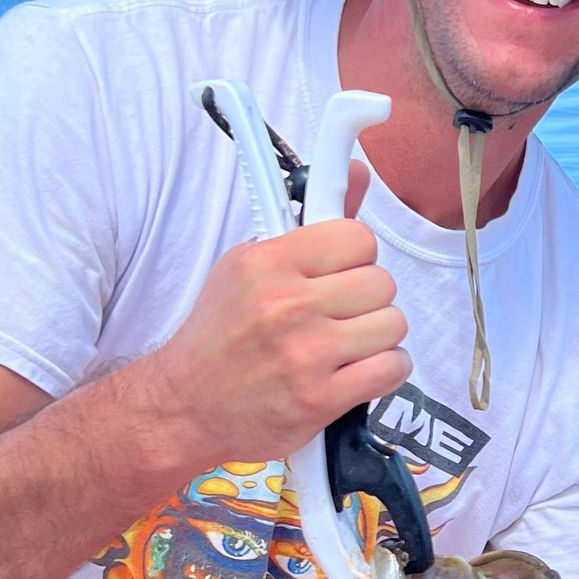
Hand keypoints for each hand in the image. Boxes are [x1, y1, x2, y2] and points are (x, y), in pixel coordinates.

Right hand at [147, 202, 408, 469]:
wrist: (185, 407)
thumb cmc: (220, 334)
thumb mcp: (248, 266)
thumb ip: (309, 225)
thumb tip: (361, 172)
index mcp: (267, 263)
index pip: (357, 238)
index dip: (356, 256)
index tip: (340, 272)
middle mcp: (287, 305)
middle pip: (381, 283)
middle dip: (368, 299)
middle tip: (342, 313)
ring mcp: (306, 354)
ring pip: (393, 324)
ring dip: (379, 336)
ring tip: (350, 344)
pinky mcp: (320, 399)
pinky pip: (392, 369)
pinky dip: (386, 370)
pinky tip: (360, 370)